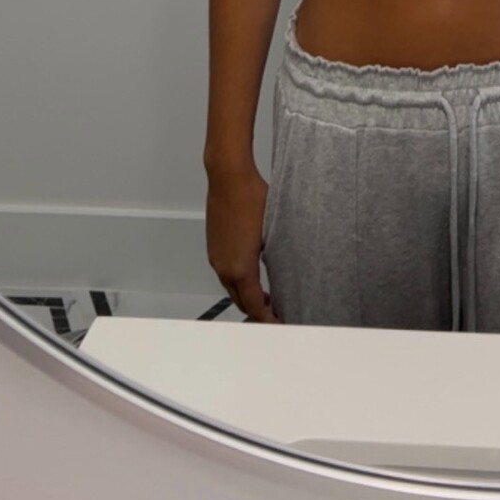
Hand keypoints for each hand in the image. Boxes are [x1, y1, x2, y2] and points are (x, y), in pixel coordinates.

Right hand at [205, 165, 280, 321]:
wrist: (228, 177)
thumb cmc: (251, 197)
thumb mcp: (273, 231)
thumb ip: (276, 259)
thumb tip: (286, 272)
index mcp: (240, 269)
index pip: (254, 306)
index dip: (267, 318)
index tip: (278, 322)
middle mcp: (224, 268)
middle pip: (240, 302)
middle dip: (257, 311)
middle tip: (276, 313)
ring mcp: (216, 258)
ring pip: (231, 289)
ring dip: (247, 296)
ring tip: (267, 297)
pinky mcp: (214, 248)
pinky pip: (225, 273)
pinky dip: (238, 282)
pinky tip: (252, 276)